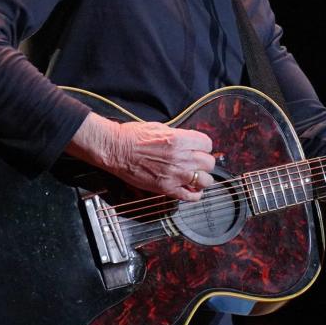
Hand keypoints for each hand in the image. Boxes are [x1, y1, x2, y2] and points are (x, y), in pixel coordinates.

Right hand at [74, 114, 215, 201]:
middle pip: (209, 163)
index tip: (199, 148)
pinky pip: (191, 196)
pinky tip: (190, 189)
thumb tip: (190, 142)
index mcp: (179, 140)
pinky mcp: (166, 189)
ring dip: (202, 178)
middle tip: (197, 162)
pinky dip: (194, 194)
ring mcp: (175, 175)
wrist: (115, 149)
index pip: (207, 144)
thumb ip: (179, 136)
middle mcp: (180, 158)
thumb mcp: (160, 128)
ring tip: (194, 176)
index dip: (203, 146)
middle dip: (204, 161)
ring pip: (205, 180)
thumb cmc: (133, 136)